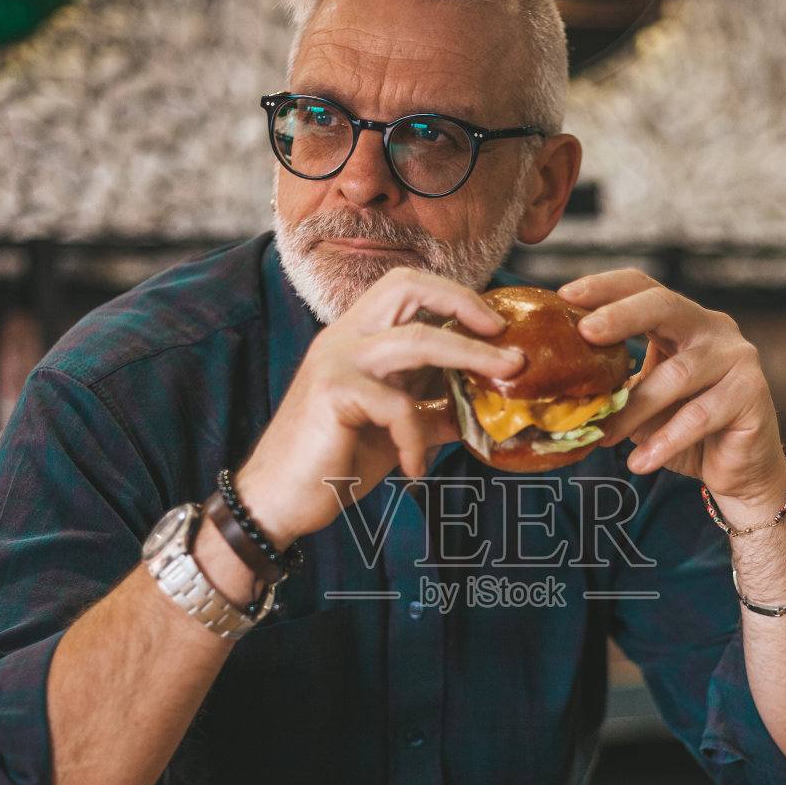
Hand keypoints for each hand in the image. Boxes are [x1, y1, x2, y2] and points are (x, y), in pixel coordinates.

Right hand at [234, 269, 523, 543]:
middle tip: (505, 335)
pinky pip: (398, 406)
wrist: (279, 499)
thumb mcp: (394, 429)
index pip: (407, 286)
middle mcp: (344, 336)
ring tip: (506, 378)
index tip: (496, 325)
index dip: (456, 296)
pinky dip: (417, 439)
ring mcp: (337, 360)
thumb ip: (432, 408)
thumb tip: (481, 407)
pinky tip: (415, 468)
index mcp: (357, 335)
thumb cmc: (334, 461)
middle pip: (408, 286)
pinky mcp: (333, 393)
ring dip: (471, 358)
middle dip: (466, 303)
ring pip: (418, 340)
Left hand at [558, 270, 785, 517]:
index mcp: (683, 320)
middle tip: (585, 332)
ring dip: (635, 408)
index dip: (605, 287)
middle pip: (666, 306)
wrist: (738, 469)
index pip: (643, 287)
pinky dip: (665, 441)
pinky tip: (639, 462)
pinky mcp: (752, 394)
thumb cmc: (685, 430)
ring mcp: (737, 357)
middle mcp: (714, 328)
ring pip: (677, 374)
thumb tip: (556, 387)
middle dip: (622, 316)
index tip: (564, 296)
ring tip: (603, 436)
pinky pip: (700, 416)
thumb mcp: (644, 400)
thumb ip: (615, 384)